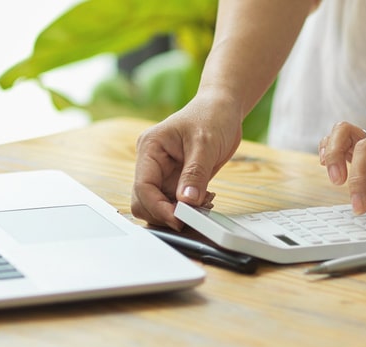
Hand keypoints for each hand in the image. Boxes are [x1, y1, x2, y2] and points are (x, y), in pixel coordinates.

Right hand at [131, 96, 241, 230]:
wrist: (223, 109)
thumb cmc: (211, 116)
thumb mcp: (205, 144)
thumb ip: (195, 174)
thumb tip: (186, 201)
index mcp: (150, 148)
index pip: (143, 186)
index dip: (158, 207)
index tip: (178, 219)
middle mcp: (152, 162)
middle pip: (144, 201)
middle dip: (165, 212)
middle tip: (192, 216)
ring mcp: (163, 173)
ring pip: (159, 206)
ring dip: (179, 212)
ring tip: (204, 203)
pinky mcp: (176, 180)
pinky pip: (175, 203)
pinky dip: (189, 208)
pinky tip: (205, 199)